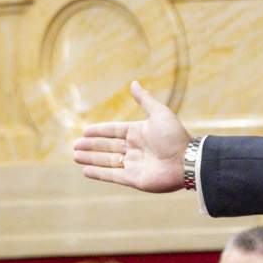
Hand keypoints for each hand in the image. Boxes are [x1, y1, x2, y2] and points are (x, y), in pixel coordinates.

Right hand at [69, 81, 192, 192]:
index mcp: (139, 133)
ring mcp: (134, 165)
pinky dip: (99, 174)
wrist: (187, 161)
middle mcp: (135, 149)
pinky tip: (85, 171)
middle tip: (75, 146)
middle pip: (108, 147)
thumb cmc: (174, 136)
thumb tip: (133, 83)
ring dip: (91, 159)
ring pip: (107, 161)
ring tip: (76, 156)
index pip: (114, 131)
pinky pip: (113, 176)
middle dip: (91, 146)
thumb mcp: (159, 113)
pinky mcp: (134, 179)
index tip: (84, 131)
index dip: (99, 131)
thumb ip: (145, 100)